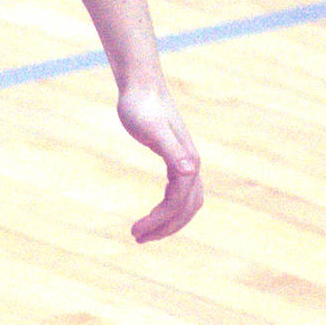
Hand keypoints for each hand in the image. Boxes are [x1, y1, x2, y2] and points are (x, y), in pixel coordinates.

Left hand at [117, 82, 202, 241]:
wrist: (142, 86)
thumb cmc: (141, 107)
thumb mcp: (152, 131)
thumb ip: (173, 151)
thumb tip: (191, 172)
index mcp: (188, 162)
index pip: (178, 202)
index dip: (159, 221)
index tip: (134, 231)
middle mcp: (191, 164)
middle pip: (187, 208)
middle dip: (166, 227)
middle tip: (137, 238)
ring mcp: (185, 161)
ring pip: (186, 202)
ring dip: (169, 221)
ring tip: (144, 232)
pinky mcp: (176, 158)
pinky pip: (179, 192)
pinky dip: (169, 207)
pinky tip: (154, 211)